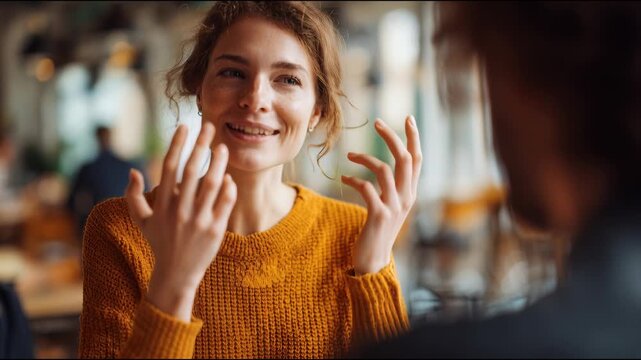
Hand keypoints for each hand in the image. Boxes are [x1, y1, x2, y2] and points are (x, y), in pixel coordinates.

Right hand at [125, 123, 236, 319]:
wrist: (176, 275)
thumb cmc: (159, 243)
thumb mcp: (141, 221)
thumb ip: (133, 196)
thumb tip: (133, 171)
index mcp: (162, 204)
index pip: (170, 166)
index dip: (177, 144)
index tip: (185, 126)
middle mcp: (179, 210)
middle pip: (192, 170)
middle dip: (201, 145)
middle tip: (210, 126)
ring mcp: (198, 220)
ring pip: (212, 184)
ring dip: (218, 162)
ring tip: (223, 147)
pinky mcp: (215, 230)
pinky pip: (225, 202)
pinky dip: (228, 188)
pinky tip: (229, 177)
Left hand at [341, 115, 421, 274]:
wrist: (373, 261)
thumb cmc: (378, 231)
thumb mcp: (390, 207)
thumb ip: (391, 188)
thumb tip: (384, 167)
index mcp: (410, 193)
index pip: (417, 160)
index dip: (413, 137)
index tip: (407, 118)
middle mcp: (406, 198)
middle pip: (405, 159)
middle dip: (392, 137)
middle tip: (376, 122)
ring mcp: (394, 207)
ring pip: (385, 170)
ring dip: (365, 158)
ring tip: (349, 155)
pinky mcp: (378, 215)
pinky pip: (367, 188)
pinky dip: (354, 180)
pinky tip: (344, 180)